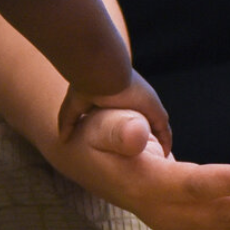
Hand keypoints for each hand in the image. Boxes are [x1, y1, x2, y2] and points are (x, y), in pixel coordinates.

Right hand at [45, 108, 229, 229]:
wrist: (85, 159)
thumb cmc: (96, 131)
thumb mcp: (99, 122)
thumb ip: (119, 129)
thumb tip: (138, 134)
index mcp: (147, 185)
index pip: (195, 186)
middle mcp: (165, 213)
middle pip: (224, 215)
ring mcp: (177, 224)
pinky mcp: (188, 226)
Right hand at [55, 67, 171, 154]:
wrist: (102, 72)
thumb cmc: (88, 83)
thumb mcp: (76, 105)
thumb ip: (69, 120)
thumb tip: (63, 138)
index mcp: (120, 96)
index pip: (130, 114)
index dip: (131, 127)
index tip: (130, 143)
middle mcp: (136, 99)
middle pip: (146, 120)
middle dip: (147, 134)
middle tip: (145, 152)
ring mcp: (147, 104)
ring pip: (157, 125)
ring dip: (158, 139)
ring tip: (158, 156)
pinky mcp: (154, 110)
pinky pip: (164, 131)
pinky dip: (166, 141)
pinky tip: (165, 154)